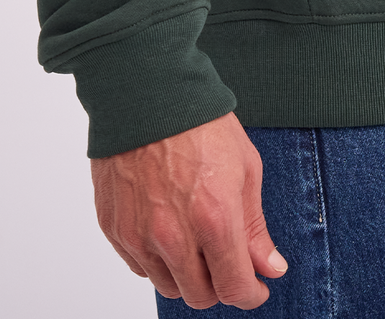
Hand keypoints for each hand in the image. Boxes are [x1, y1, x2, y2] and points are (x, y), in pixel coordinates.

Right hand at [90, 112, 286, 309]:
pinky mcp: (114, 228)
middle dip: (219, 284)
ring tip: (194, 235)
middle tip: (225, 257)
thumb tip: (270, 268)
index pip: (234, 287)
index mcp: (214, 218)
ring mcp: (138, 235)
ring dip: (185, 274)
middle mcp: (173, 235)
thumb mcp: (245, 167)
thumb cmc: (198, 121)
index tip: (256, 287)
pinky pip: (139, 266)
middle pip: (199, 295)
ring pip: (168, 286)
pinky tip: (166, 226)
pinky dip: (156, 258)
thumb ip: (255, 227)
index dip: (251, 294)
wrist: (146, 90)